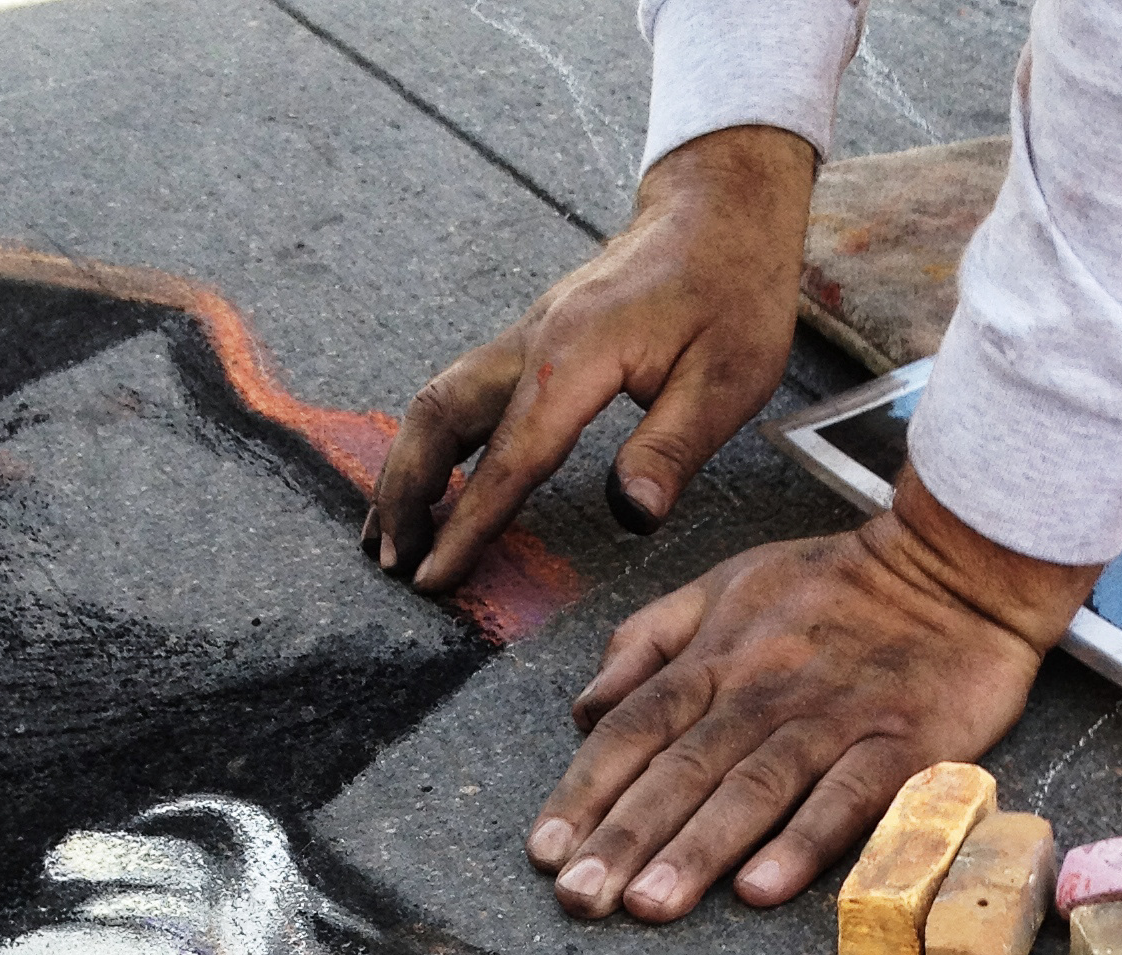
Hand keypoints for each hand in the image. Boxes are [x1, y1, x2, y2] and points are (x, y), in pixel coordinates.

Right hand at [365, 125, 815, 591]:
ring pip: (437, 403)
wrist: (720, 209)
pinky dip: (432, 444)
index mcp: (576, 356)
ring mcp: (526, 337)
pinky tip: (428, 481)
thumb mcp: (727, 379)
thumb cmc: (732, 288)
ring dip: (406, 469)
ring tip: (389, 535)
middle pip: (437, 418)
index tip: (434, 578)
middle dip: (405, 495)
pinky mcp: (533, 342)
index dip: (467, 525)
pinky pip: (462, 394)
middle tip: (391, 564)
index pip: (510, 459)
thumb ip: (672, 449)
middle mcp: (534, 342)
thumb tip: (633, 516)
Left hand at [527, 467, 1100, 921]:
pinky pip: (847, 797)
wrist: (959, 565)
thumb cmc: (838, 587)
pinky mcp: (902, 745)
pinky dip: (803, 842)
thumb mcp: (727, 585)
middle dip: (623, 837)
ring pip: (752, 786)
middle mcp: (764, 689)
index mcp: (717, 656)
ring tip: (648, 906)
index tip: (546, 853)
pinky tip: (761, 889)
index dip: (585, 790)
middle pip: (680, 767)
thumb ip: (650, 641)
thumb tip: (586, 706)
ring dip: (696, 849)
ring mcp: (834, 718)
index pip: (633, 727)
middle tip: (580, 900)